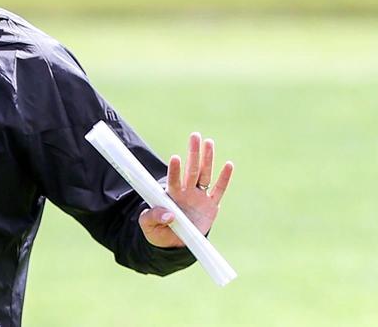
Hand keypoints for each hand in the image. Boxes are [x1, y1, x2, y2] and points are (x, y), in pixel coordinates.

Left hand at [138, 132, 233, 247]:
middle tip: (195, 136)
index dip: (174, 170)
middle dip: (193, 154)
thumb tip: (169, 215)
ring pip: (205, 175)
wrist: (175, 242)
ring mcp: (199, 197)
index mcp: (171, 195)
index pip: (173, 181)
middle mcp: (186, 192)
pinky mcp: (211, 206)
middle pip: (191, 170)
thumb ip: (153, 218)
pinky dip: (224, 179)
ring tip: (208, 142)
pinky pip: (219, 190)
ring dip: (207, 159)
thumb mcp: (148, 227)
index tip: (175, 158)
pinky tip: (229, 165)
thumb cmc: (159, 231)